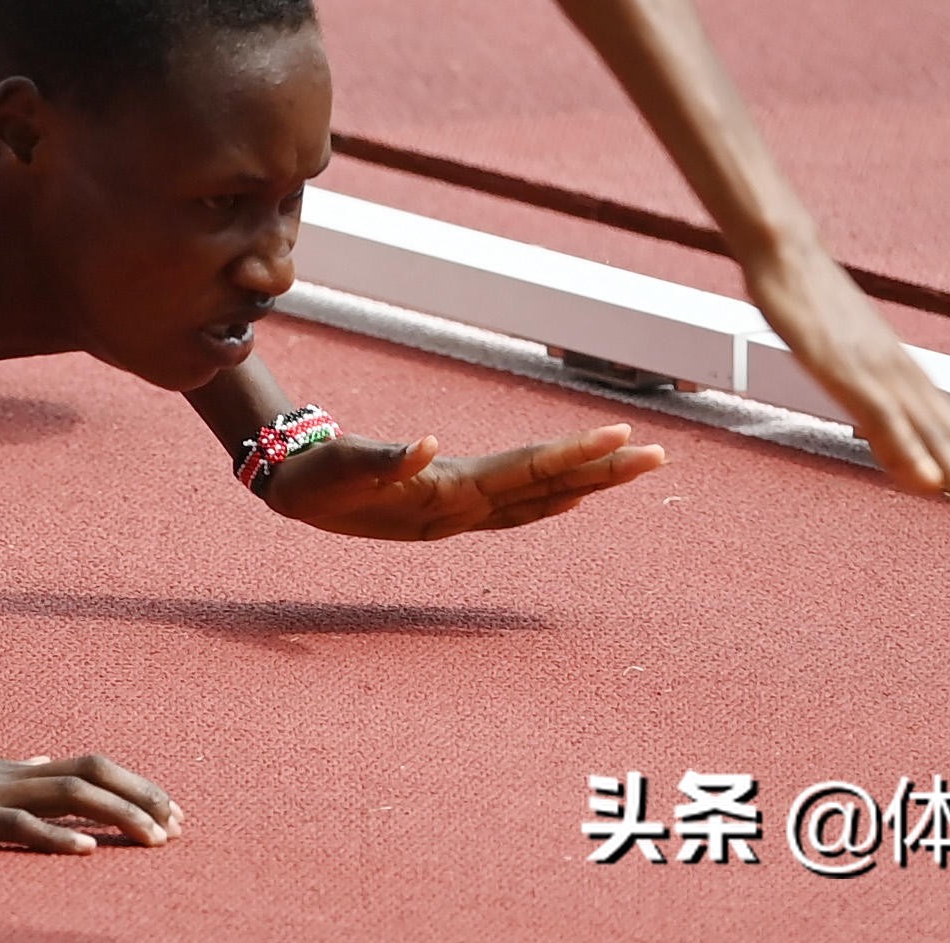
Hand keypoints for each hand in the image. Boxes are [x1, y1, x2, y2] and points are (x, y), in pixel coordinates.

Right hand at [0, 737, 181, 852]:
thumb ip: (3, 768)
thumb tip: (40, 763)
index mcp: (6, 764)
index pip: (86, 765)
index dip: (133, 785)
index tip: (169, 809)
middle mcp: (4, 771)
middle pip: (90, 772)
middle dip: (142, 796)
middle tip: (180, 825)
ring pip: (66, 793)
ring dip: (117, 816)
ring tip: (154, 840)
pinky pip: (15, 824)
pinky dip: (55, 839)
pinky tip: (85, 852)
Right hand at [262, 422, 661, 539]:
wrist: (290, 496)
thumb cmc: (315, 479)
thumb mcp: (341, 467)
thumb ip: (383, 459)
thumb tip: (425, 445)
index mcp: (447, 496)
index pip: (525, 472)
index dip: (573, 454)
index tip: (619, 435)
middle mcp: (464, 510)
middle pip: (547, 489)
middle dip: (604, 472)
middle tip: (659, 455)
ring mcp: (461, 514)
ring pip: (540, 501)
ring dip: (590, 484)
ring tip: (634, 466)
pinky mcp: (452, 508)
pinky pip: (519, 509)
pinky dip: (555, 498)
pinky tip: (578, 494)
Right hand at [746, 249, 949, 543]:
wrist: (787, 251)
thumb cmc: (813, 307)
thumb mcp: (851, 371)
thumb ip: (882, 422)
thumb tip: (914, 473)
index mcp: (909, 380)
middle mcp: (905, 378)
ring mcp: (877, 373)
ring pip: (929, 434)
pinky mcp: (844, 368)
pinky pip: (881, 415)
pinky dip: (908, 449)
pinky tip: (926, 480)